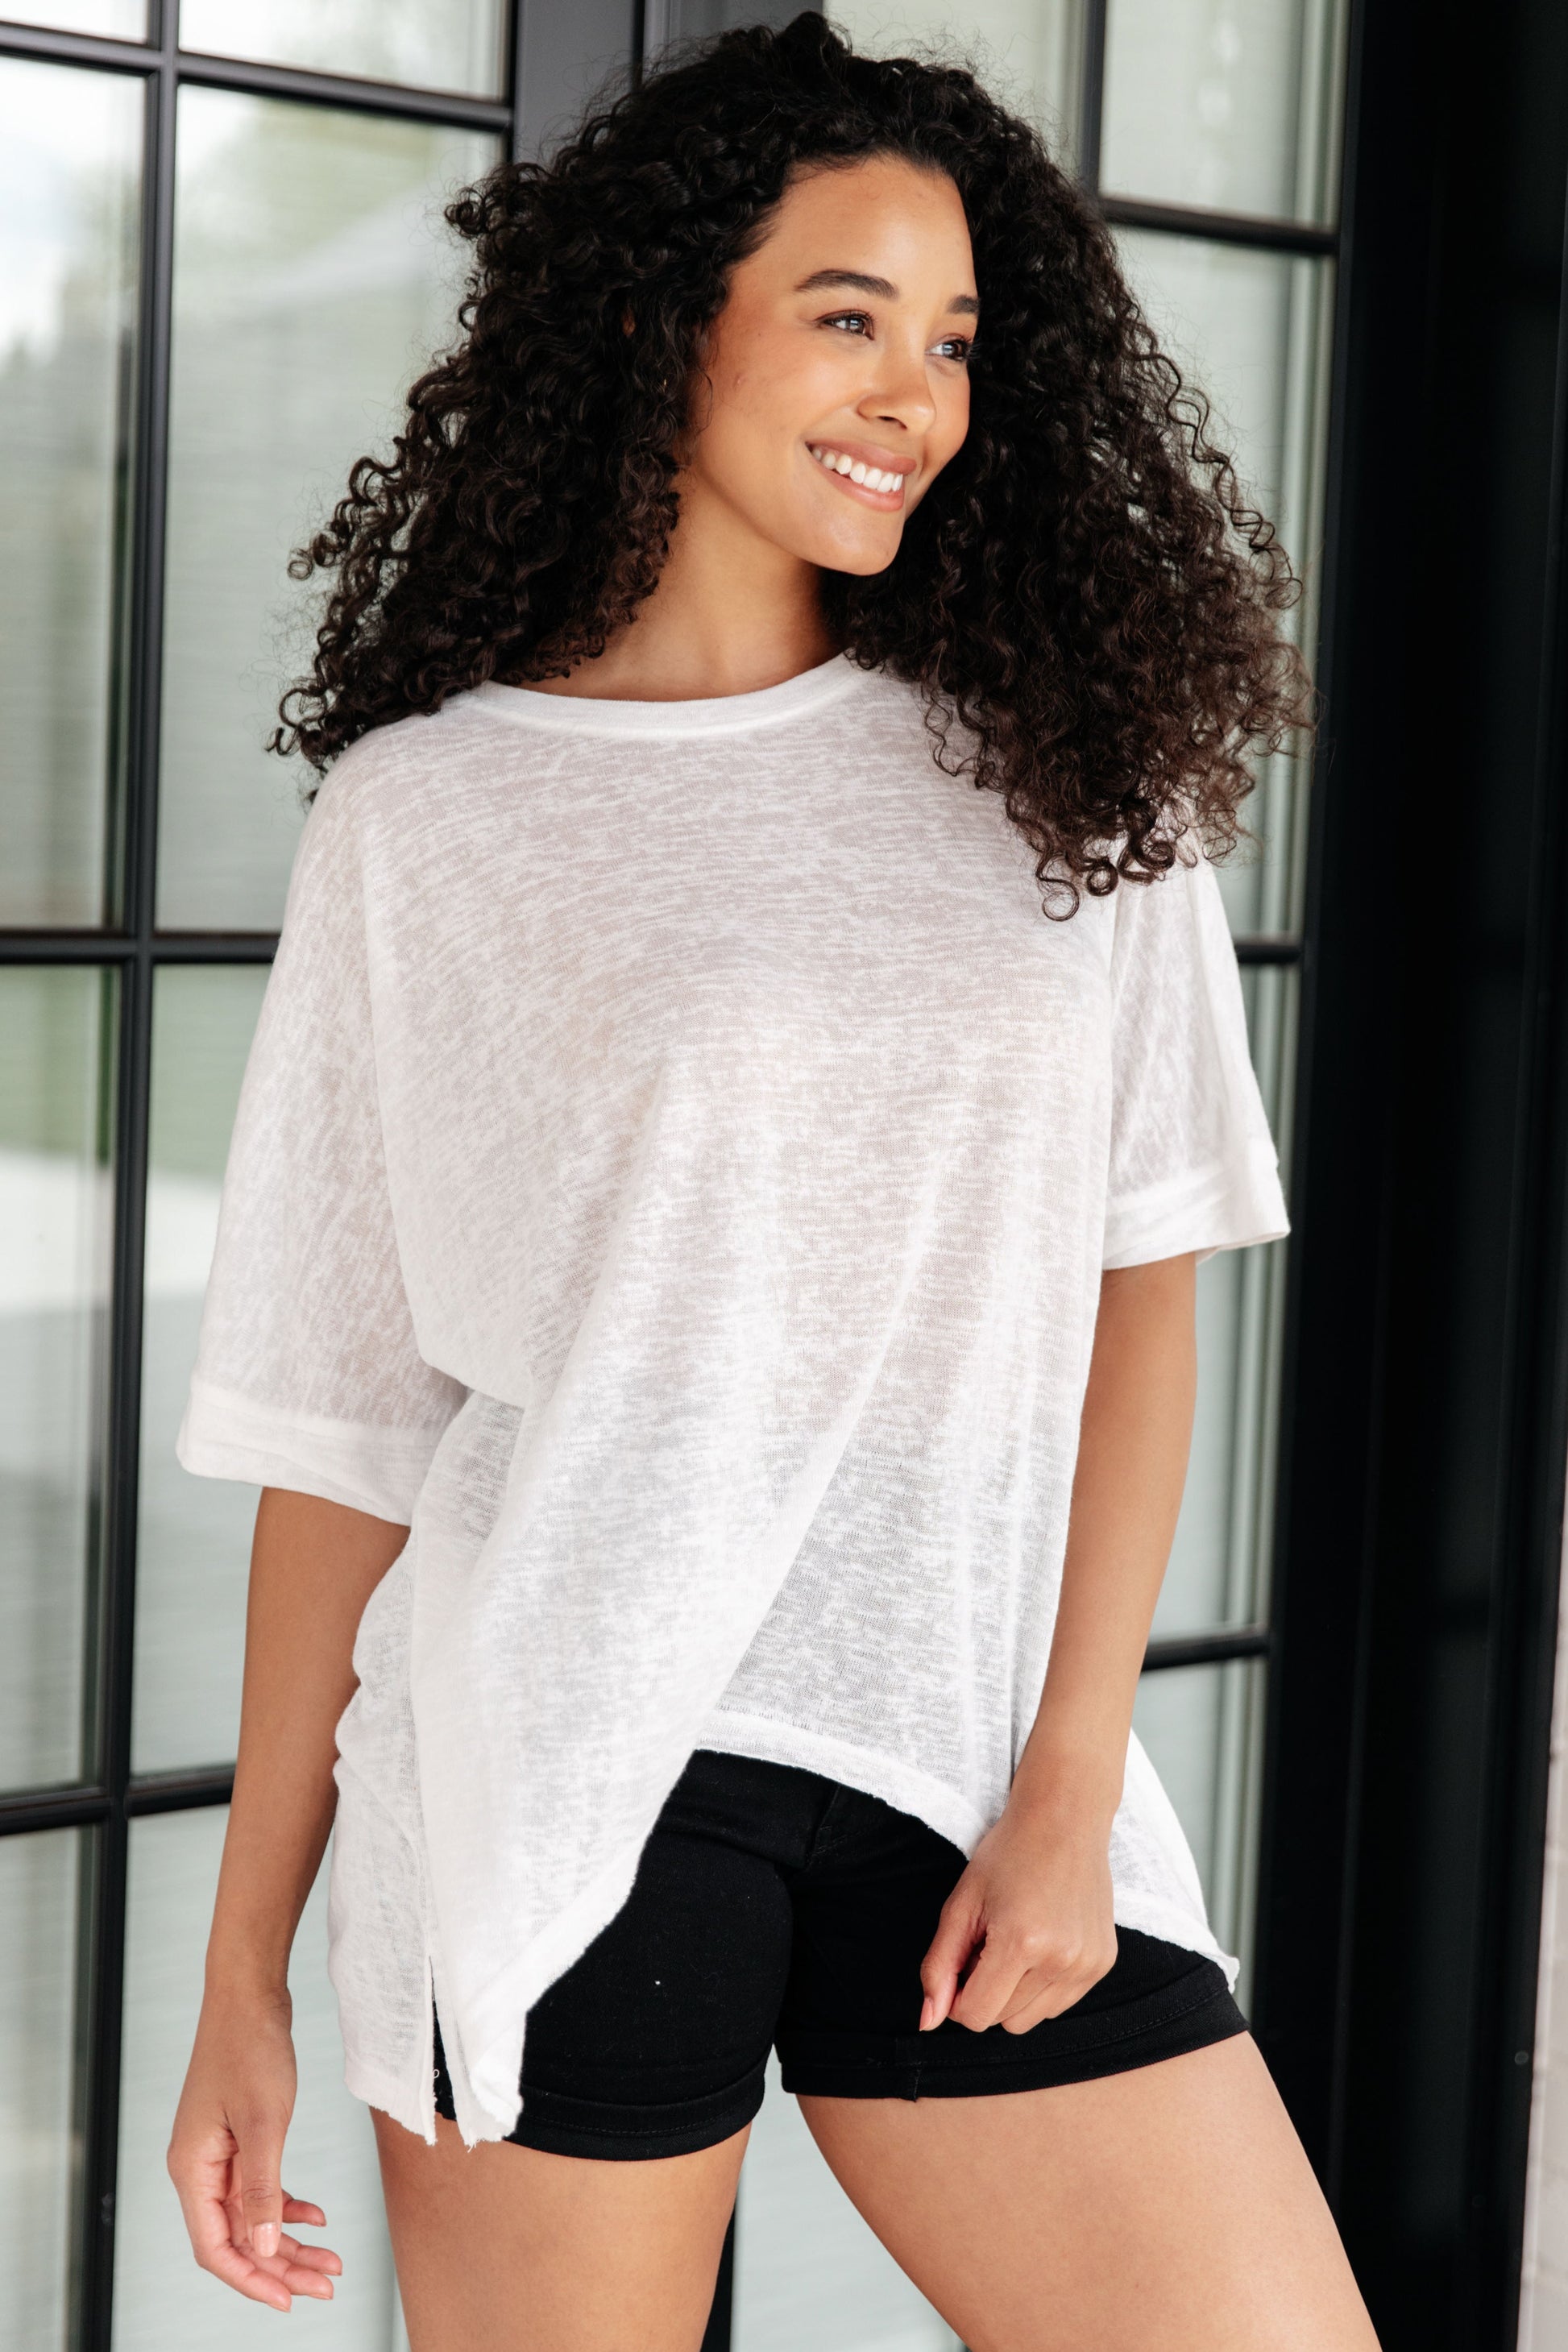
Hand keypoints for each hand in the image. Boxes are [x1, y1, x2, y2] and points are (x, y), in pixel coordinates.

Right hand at [167, 1985, 341, 2310]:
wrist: (249, 1994)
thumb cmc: (249, 2046)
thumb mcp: (264, 2122)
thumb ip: (262, 2188)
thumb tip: (264, 2247)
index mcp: (192, 2169)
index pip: (216, 2248)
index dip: (252, 2279)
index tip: (289, 2301)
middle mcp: (199, 2168)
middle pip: (237, 2239)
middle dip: (280, 2267)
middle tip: (324, 2285)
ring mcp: (218, 2154)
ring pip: (253, 2217)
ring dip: (290, 2242)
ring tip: (330, 2261)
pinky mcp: (238, 2139)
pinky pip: (260, 2188)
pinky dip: (288, 2205)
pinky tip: (318, 2216)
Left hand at [919, 1791, 1118, 2034]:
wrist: (1064, 1819)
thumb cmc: (1008, 1854)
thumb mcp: (961, 1903)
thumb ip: (939, 1964)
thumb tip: (927, 2021)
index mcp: (1021, 1941)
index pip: (975, 2015)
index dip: (956, 1996)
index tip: (960, 1963)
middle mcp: (1061, 1959)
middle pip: (1003, 2021)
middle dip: (986, 1992)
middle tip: (989, 1943)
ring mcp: (1087, 1964)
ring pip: (1032, 2020)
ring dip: (1014, 1994)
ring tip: (1016, 1942)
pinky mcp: (1103, 1963)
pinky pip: (1058, 2005)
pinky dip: (1042, 1986)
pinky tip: (1042, 1943)